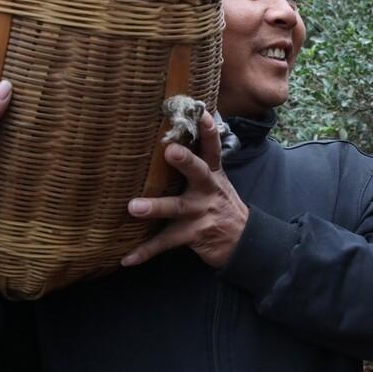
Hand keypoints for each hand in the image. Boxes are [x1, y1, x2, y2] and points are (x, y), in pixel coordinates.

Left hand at [121, 110, 246, 268]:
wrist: (245, 241)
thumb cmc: (222, 206)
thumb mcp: (217, 182)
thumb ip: (199, 162)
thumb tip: (174, 135)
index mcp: (213, 175)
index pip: (212, 149)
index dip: (208, 132)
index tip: (203, 113)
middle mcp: (208, 191)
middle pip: (199, 172)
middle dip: (185, 161)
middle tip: (170, 150)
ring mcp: (202, 213)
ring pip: (178, 208)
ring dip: (156, 207)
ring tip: (133, 207)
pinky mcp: (195, 235)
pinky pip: (166, 243)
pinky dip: (146, 251)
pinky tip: (127, 258)